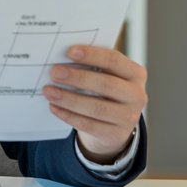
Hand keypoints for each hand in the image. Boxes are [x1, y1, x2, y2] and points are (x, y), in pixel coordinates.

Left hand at [43, 45, 145, 163]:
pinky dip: (68, 116)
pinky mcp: (116, 134)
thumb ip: (91, 65)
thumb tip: (61, 58)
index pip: (114, 60)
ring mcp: (129, 117)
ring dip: (69, 99)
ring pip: (97, 108)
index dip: (92, 55)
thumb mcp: (105, 75)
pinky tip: (54, 107)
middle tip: (54, 72)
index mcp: (135, 74)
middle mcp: (137, 95)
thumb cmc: (104, 90)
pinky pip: (89, 125)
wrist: (114, 123)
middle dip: (78, 78)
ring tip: (49, 92)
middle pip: (106, 84)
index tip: (69, 51)